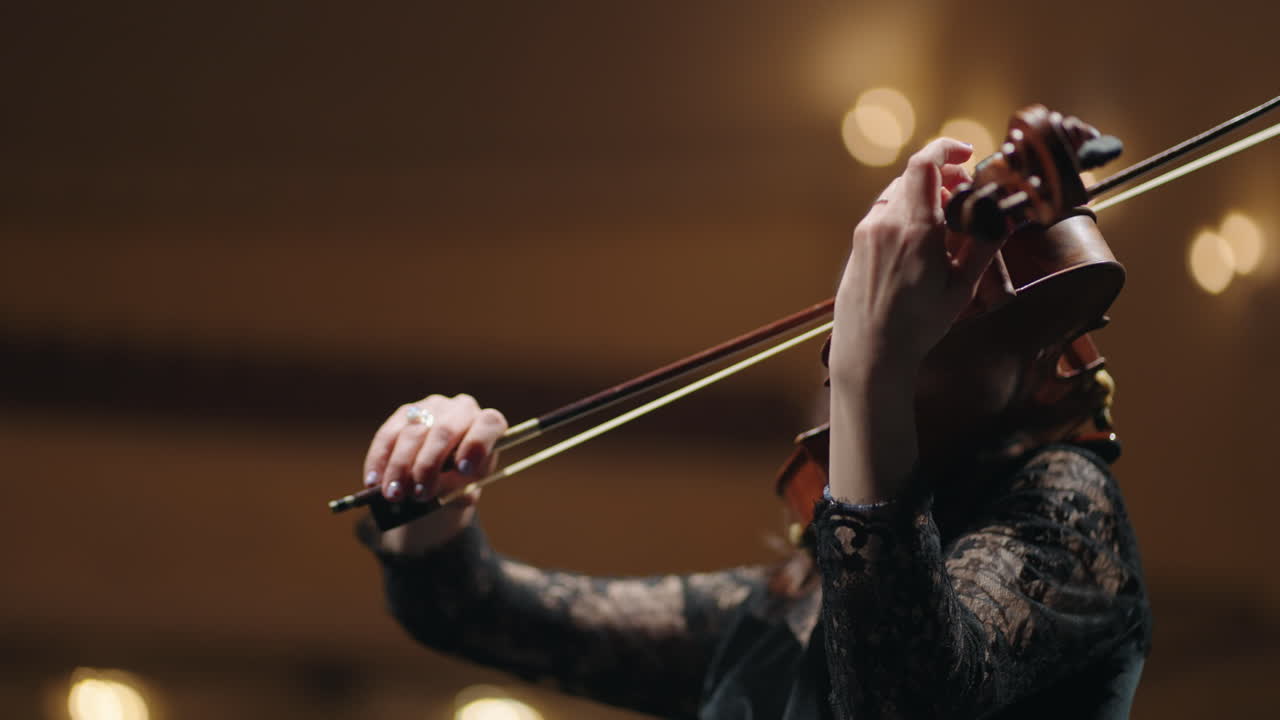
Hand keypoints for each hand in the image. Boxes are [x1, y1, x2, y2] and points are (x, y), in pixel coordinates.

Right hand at [362, 393, 507, 553]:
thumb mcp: (466, 488)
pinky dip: (379, 461)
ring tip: (393, 495)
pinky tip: (373, 482)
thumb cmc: (460, 480)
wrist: (442, 474)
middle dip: (428, 465)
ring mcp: (431, 407)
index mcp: (487, 423)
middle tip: (418, 494)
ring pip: (412, 433)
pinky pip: (387, 436)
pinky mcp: (404, 413)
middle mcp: (460, 408)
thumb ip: (454, 490)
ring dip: (400, 467)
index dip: (477, 444)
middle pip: (444, 431)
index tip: (464, 469)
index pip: (488, 424)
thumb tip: (428, 493)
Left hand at [830, 138, 1004, 380]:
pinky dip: (906, 210)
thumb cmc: (917, 325)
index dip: (946, 148)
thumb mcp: (961, 288)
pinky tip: (922, 237)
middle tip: (966, 192)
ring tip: (947, 219)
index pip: (924, 164)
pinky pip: (884, 212)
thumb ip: (984, 245)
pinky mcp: (858, 244)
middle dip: (943, 175)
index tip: (967, 153)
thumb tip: (1005, 215)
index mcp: (914, 229)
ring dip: (924, 194)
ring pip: (898, 193)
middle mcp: (885, 223)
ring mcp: (867, 232)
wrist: (869, 352)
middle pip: (914, 176)